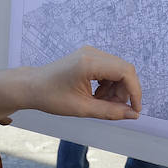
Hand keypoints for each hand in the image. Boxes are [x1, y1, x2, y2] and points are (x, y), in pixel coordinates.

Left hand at [0, 46, 140, 123]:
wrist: (32, 87)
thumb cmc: (51, 97)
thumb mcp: (82, 109)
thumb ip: (110, 111)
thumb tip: (132, 114)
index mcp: (89, 63)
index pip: (125, 72)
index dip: (135, 91)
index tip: (135, 109)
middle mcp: (92, 53)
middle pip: (124, 69)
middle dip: (125, 91)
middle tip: (117, 109)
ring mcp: (90, 52)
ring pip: (118, 69)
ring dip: (117, 88)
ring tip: (103, 103)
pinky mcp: (88, 56)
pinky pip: (109, 69)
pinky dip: (109, 84)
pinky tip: (98, 96)